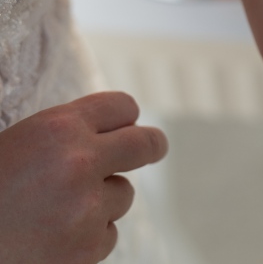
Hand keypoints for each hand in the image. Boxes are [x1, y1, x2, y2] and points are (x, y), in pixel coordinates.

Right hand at [0, 93, 167, 263]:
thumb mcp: (14, 144)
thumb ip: (60, 137)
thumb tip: (109, 133)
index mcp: (57, 128)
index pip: (123, 106)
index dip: (124, 116)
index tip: (129, 123)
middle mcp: (79, 162)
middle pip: (145, 145)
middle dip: (150, 146)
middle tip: (154, 147)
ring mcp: (86, 209)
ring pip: (122, 195)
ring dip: (101, 201)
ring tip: (54, 210)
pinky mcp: (86, 249)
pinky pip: (108, 235)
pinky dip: (89, 237)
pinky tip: (52, 238)